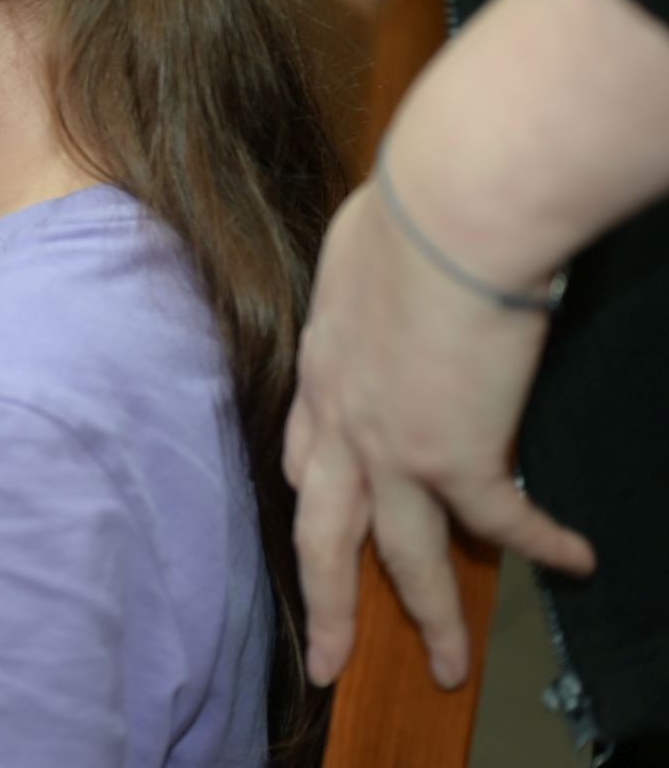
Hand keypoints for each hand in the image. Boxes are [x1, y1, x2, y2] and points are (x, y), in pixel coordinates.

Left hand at [283, 171, 595, 689]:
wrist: (449, 214)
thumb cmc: (410, 208)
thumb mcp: (360, 253)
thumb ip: (371, 284)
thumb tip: (396, 266)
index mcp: (319, 369)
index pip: (301, 454)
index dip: (312, 492)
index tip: (317, 519)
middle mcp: (342, 421)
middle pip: (323, 535)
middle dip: (326, 604)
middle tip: (328, 661)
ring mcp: (393, 446)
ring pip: (402, 557)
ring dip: (431, 618)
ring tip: (450, 667)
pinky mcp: (458, 454)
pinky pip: (502, 522)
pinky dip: (541, 544)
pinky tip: (572, 562)